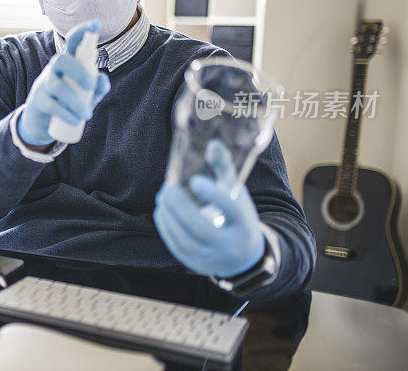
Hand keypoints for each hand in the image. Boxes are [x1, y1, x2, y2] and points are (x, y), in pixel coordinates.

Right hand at [17, 20, 110, 145]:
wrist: (40, 123)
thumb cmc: (67, 103)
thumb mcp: (86, 96)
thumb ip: (98, 88)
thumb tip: (102, 79)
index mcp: (68, 63)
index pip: (73, 42)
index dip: (83, 31)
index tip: (97, 23)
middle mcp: (54, 70)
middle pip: (62, 61)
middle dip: (79, 71)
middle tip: (91, 86)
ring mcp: (44, 85)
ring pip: (57, 86)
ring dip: (75, 101)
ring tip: (87, 114)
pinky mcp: (38, 102)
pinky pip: (52, 105)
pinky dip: (67, 113)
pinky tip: (76, 120)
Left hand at [153, 139, 264, 277]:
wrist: (245, 256)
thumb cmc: (238, 216)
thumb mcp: (236, 193)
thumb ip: (225, 168)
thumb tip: (212, 143)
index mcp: (244, 224)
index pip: (230, 210)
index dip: (212, 195)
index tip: (194, 180)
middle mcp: (230, 245)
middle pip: (201, 229)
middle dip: (180, 208)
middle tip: (167, 189)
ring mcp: (213, 258)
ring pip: (186, 241)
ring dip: (169, 218)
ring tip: (162, 198)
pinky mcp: (197, 265)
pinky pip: (178, 248)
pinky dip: (167, 229)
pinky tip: (162, 212)